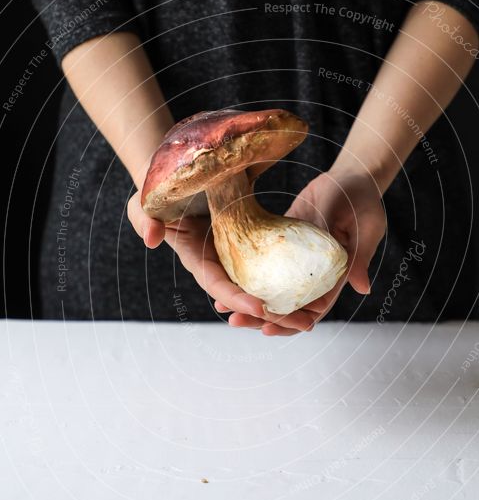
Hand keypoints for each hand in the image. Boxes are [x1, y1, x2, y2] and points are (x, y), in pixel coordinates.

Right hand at [127, 191, 320, 331]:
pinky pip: (272, 267)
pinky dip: (289, 280)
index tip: (261, 308)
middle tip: (301, 324)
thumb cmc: (162, 189)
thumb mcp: (146, 201)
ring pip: (263, 287)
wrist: (184, 174)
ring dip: (285, 305)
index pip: (219, 286)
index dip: (238, 299)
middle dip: (271, 314)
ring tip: (313, 318)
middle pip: (247, 296)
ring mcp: (238, 257)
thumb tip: (153, 239)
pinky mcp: (252, 244)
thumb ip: (144, 219)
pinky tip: (314, 289)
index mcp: (198, 260)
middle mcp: (220, 265)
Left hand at [223, 166, 385, 334]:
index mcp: (335, 277)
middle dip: (262, 317)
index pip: (312, 309)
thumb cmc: (362, 200)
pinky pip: (263, 263)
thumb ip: (359, 258)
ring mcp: (296, 260)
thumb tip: (363, 289)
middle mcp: (313, 274)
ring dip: (249, 299)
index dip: (290, 322)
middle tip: (235, 321)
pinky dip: (245, 272)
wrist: (351, 177)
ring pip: (272, 289)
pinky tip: (224, 276)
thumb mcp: (365, 228)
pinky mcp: (284, 242)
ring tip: (223, 308)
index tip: (267, 328)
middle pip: (287, 306)